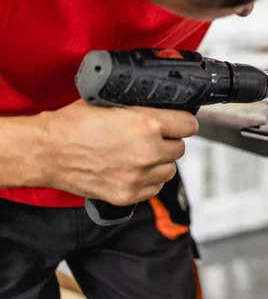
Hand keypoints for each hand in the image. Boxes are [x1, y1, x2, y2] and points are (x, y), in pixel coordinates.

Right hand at [41, 100, 197, 205]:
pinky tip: (134, 171)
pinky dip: (148, 181)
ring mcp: (139, 176)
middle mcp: (148, 151)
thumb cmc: (74, 124)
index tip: (178, 123)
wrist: (47, 151)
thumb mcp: (113, 103)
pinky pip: (154, 188)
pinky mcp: (128, 195)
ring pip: (170, 170)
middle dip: (168, 142)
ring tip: (141, 156)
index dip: (182, 123)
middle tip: (152, 139)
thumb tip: (163, 109)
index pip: (189, 125)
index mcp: (148, 124)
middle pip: (180, 148)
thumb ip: (142, 109)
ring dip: (160, 163)